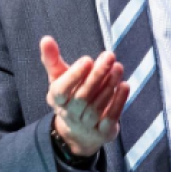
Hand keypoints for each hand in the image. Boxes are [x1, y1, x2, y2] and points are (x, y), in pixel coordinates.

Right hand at [40, 36, 129, 156]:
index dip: (74, 75)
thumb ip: (52, 59)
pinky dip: (119, 102)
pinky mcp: (103, 133)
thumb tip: (45, 39)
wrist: (79, 131)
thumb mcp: (58, 77)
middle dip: (97, 75)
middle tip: (109, 56)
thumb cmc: (69, 95)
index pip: (62, 90)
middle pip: (82, 97)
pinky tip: (125, 85)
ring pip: (97, 106)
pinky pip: (110, 118)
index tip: (87, 59)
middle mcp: (70, 114)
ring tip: (118, 67)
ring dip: (109, 85)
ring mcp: (86, 125)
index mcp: (56, 99)